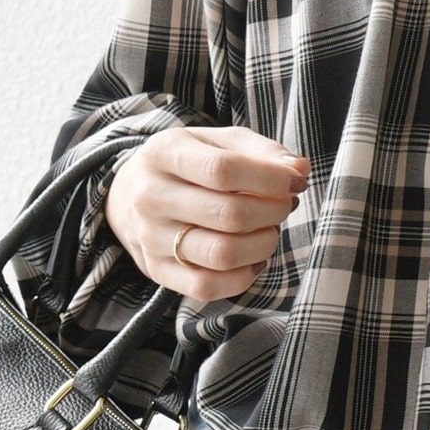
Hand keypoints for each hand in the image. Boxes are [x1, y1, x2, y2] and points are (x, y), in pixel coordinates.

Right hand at [104, 126, 309, 301]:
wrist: (131, 192)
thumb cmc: (189, 163)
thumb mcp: (220, 142)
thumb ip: (263, 151)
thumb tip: (299, 170)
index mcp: (165, 154)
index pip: (224, 171)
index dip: (270, 178)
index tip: (293, 181)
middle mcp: (151, 197)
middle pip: (229, 215)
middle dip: (273, 211)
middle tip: (284, 204)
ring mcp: (151, 238)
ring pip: (222, 254)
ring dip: (263, 244)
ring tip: (269, 229)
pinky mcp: (156, 271)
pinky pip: (207, 287)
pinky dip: (243, 277)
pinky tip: (253, 259)